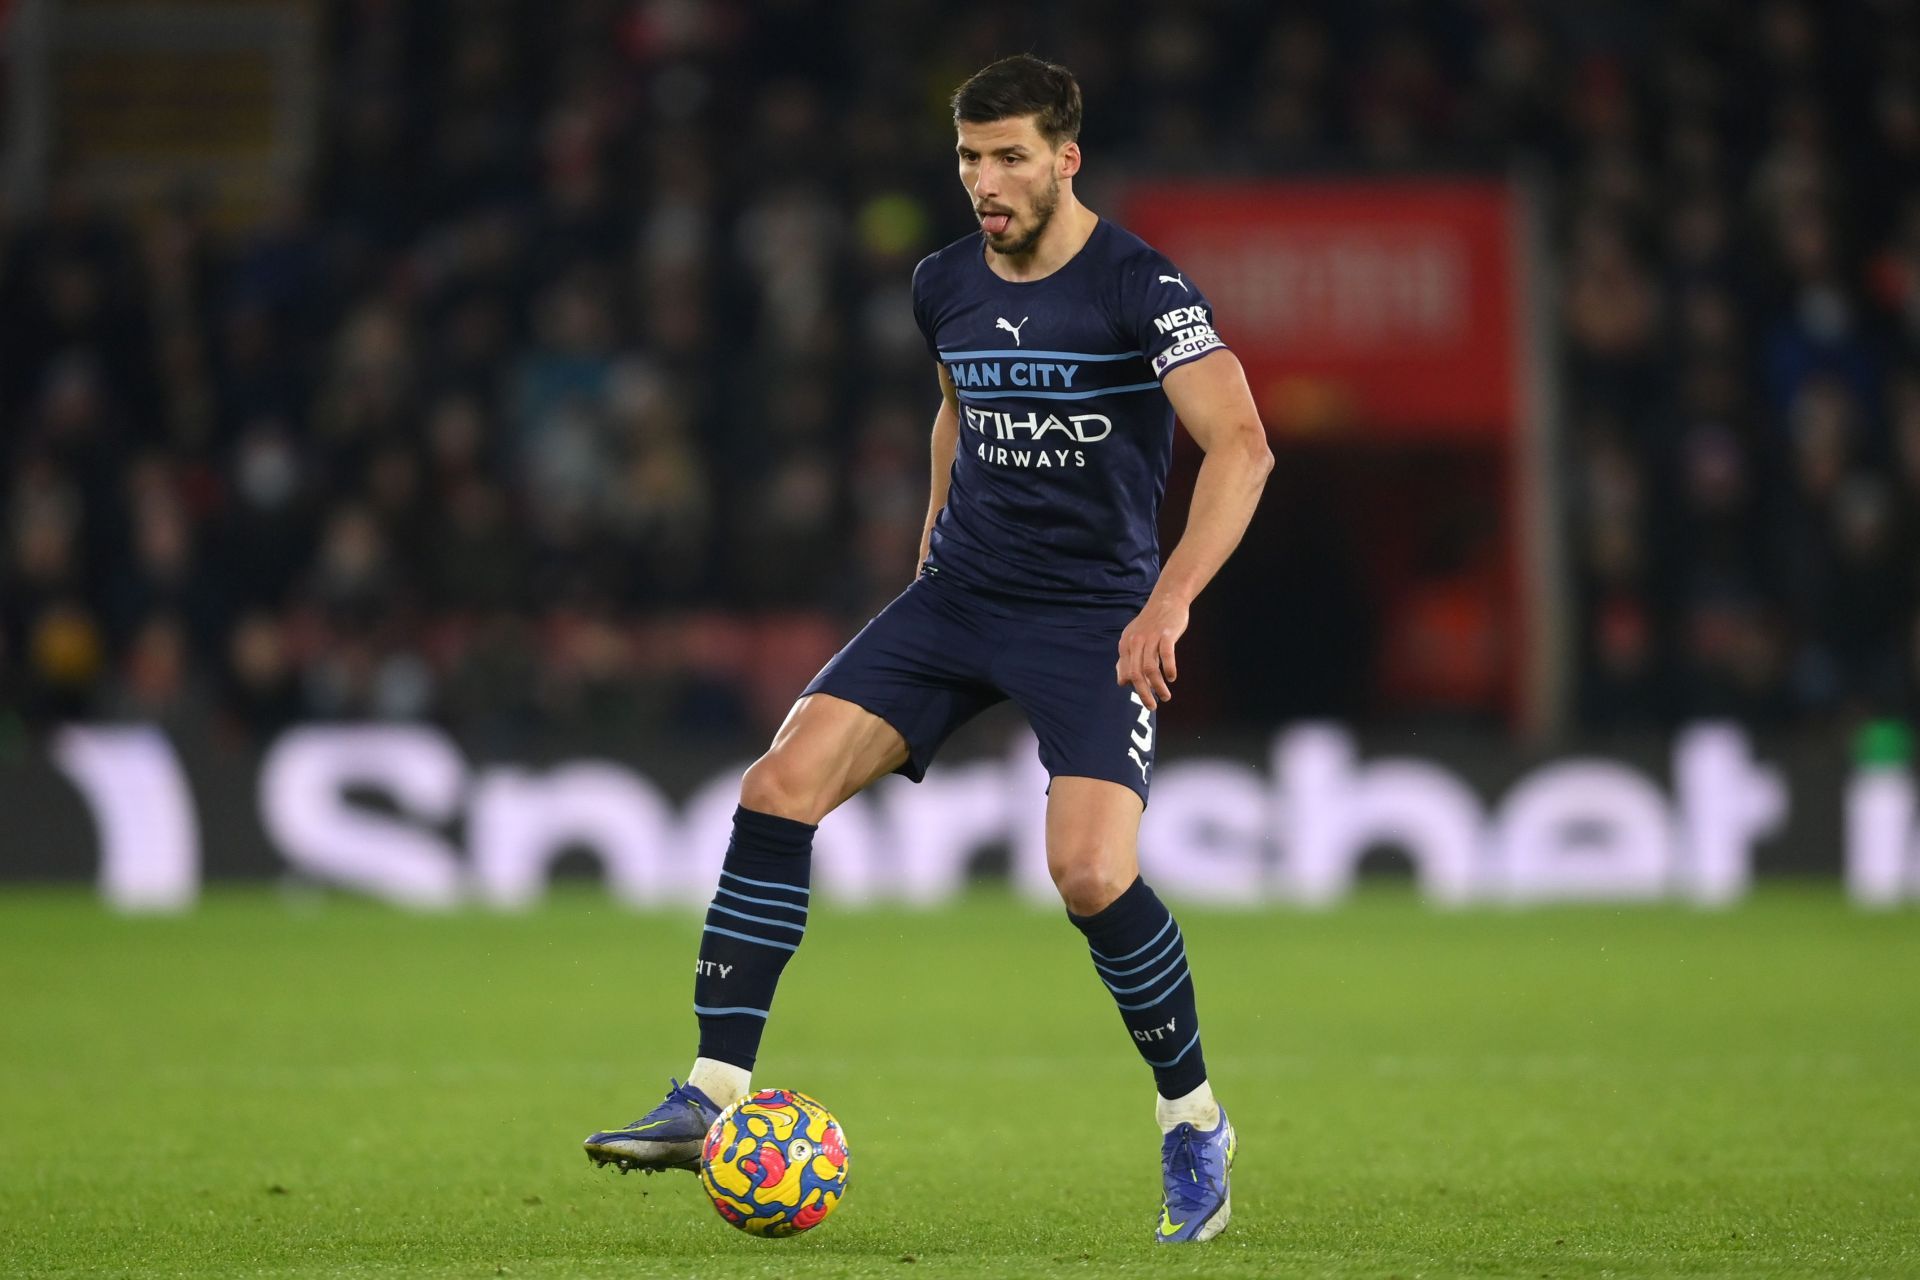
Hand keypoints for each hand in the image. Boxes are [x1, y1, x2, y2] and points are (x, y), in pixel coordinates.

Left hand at [1116, 595, 1187, 710]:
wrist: (1167, 599)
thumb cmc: (1151, 623)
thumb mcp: (1134, 640)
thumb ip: (1127, 660)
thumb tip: (1122, 682)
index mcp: (1126, 644)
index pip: (1126, 672)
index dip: (1134, 688)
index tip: (1145, 698)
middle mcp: (1135, 642)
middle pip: (1136, 673)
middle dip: (1143, 693)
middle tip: (1152, 707)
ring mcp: (1151, 638)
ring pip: (1150, 668)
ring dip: (1158, 686)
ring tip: (1165, 697)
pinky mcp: (1166, 634)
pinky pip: (1166, 655)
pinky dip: (1169, 668)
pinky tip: (1172, 677)